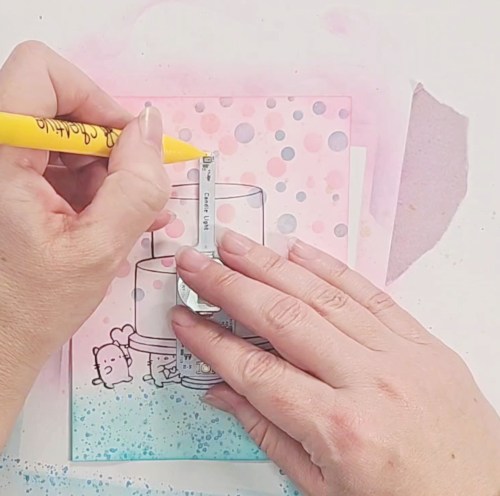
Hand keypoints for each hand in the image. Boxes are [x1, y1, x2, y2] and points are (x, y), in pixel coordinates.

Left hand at [0, 42, 169, 445]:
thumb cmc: (32, 307)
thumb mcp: (99, 248)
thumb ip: (135, 185)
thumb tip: (152, 127)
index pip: (42, 74)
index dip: (95, 102)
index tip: (129, 147)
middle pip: (57, 105)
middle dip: (108, 146)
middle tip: (138, 191)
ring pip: (61, 136)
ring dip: (104, 171)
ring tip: (136, 215)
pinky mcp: (7, 183)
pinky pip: (54, 162)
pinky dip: (89, 185)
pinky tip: (115, 218)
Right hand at [171, 230, 499, 495]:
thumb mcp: (325, 490)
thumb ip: (269, 433)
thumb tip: (222, 392)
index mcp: (341, 430)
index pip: (255, 372)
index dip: (210, 342)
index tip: (183, 319)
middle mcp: (370, 382)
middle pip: (281, 318)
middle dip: (228, 286)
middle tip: (194, 263)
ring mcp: (401, 355)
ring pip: (321, 295)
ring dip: (269, 264)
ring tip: (233, 245)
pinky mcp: (423, 342)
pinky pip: (369, 292)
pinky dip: (328, 267)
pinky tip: (296, 250)